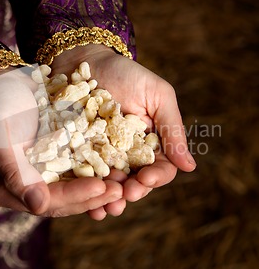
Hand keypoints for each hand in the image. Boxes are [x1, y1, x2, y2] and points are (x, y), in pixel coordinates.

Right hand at [0, 67, 122, 219]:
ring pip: (69, 189)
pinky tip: (114, 169)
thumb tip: (38, 206)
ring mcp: (35, 175)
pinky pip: (72, 171)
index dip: (74, 197)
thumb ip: (14, 172)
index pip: (43, 202)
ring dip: (96, 189)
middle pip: (60, 201)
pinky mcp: (48, 161)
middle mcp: (19, 187)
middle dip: (91, 197)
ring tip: (123, 184)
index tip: (101, 188)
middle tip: (121, 191)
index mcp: (0, 188)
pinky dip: (92, 171)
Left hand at [51, 44, 195, 206]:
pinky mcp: (78, 155)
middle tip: (125, 197)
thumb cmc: (126, 74)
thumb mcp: (157, 95)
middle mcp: (127, 154)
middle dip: (131, 193)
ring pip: (109, 186)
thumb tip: (190, 167)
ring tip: (105, 208)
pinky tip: (84, 200)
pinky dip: (84, 191)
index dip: (156, 178)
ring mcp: (102, 156)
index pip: (159, 168)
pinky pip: (83, 178)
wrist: (84, 60)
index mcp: (150, 143)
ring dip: (108, 200)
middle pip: (134, 183)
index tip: (147, 180)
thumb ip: (172, 128)